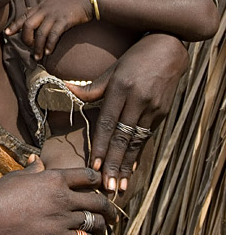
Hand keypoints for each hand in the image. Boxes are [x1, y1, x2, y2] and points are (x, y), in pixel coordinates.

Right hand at [0, 158, 116, 234]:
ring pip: (94, 222)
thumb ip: (33, 170)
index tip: (102, 185)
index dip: (98, 180)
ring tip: (106, 229)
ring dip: (103, 226)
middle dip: (108, 207)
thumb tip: (37, 160)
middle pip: (97, 200)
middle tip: (113, 212)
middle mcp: (62, 197)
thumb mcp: (17, 176)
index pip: (88, 175)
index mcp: (54, 177)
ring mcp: (61, 219)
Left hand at [5, 0, 91, 58]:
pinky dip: (49, 45)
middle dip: (26, 39)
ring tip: (38, 57)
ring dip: (37, 47)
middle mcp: (45, 10)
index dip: (14, 25)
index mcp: (40, 6)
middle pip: (28, 26)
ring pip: (40, 33)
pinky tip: (49, 52)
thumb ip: (41, 9)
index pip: (23, 16)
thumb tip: (29, 13)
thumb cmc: (70, 3)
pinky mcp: (64, 20)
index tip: (6, 33)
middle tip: (29, 49)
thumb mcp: (52, 2)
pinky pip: (53, 35)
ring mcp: (54, 15)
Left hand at [69, 34, 187, 191]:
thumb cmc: (134, 58)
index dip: (100, 145)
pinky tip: (131, 168)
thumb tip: (66, 91)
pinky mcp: (162, 112)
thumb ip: (92, 88)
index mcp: (121, 88)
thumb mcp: (112, 69)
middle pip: (122, 137)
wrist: (169, 48)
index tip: (94, 165)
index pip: (108, 122)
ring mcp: (152, 108)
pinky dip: (137, 154)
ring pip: (136, 142)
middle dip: (113, 164)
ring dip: (126, 165)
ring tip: (119, 185)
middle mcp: (137, 100)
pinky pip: (146, 137)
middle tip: (107, 186)